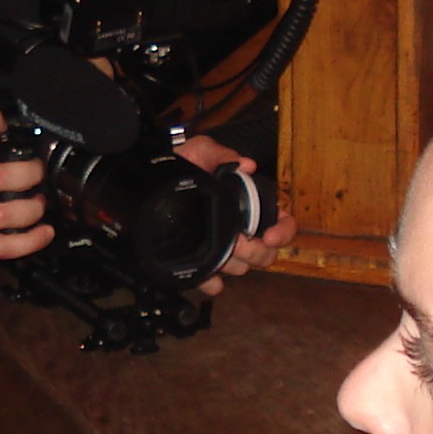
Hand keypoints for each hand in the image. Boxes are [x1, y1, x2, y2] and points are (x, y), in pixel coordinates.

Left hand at [178, 134, 297, 295]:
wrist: (149, 182)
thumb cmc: (180, 165)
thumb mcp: (200, 151)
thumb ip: (222, 154)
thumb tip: (246, 165)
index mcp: (248, 204)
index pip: (281, 222)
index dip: (283, 231)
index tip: (270, 236)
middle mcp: (239, 228)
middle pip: (265, 253)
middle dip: (256, 252)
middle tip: (238, 243)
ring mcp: (220, 247)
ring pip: (241, 268)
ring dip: (234, 264)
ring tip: (219, 251)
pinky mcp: (200, 262)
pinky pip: (211, 280)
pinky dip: (212, 282)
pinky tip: (208, 277)